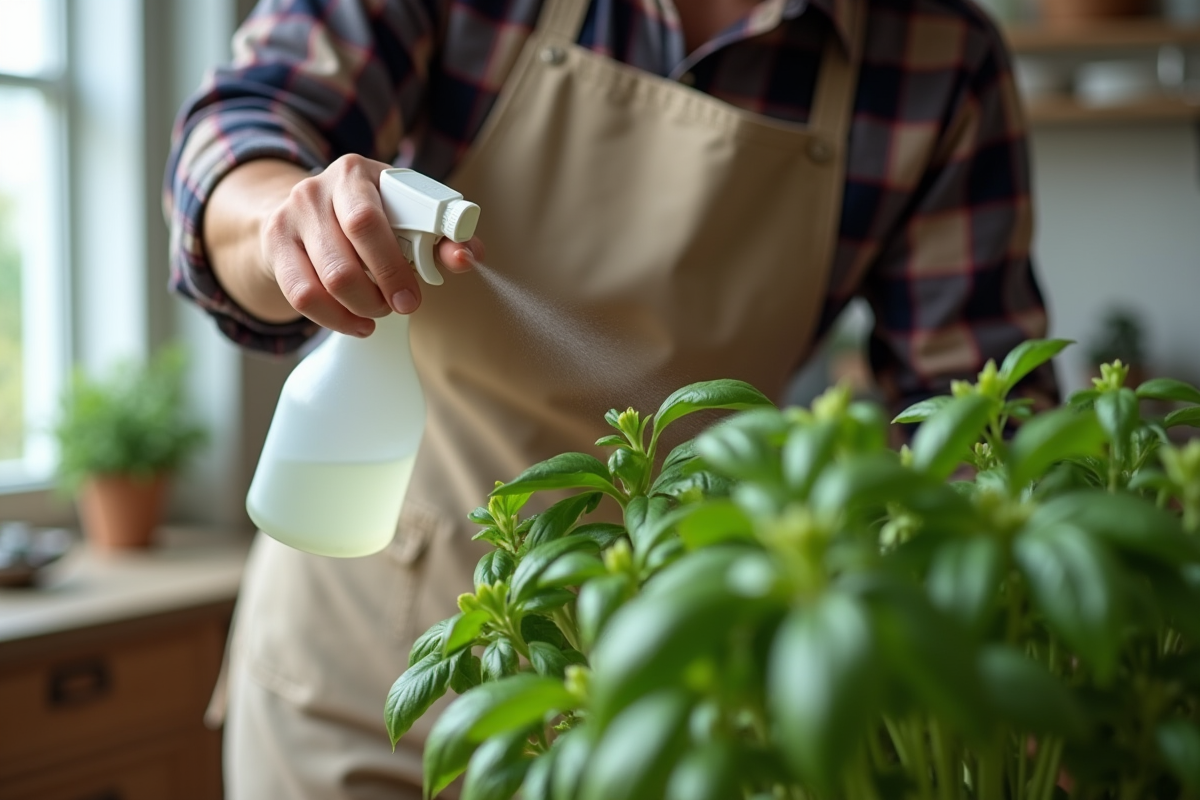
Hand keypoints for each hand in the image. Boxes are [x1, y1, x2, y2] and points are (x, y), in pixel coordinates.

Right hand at [252, 155, 482, 335]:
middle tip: (401, 306)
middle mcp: (315, 190)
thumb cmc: (375, 212)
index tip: (414, 297)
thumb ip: (443, 234)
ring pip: (323, 284)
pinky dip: (334, 319)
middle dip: (379, 295)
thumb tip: (466, 257)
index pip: (368, 222)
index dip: (393, 266)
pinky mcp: (274, 246)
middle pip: (344, 262)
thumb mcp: (407, 211)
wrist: (311, 208)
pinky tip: (357, 323)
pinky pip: (301, 297)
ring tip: (379, 311)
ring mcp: (289, 218)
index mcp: (355, 173)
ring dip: (359, 309)